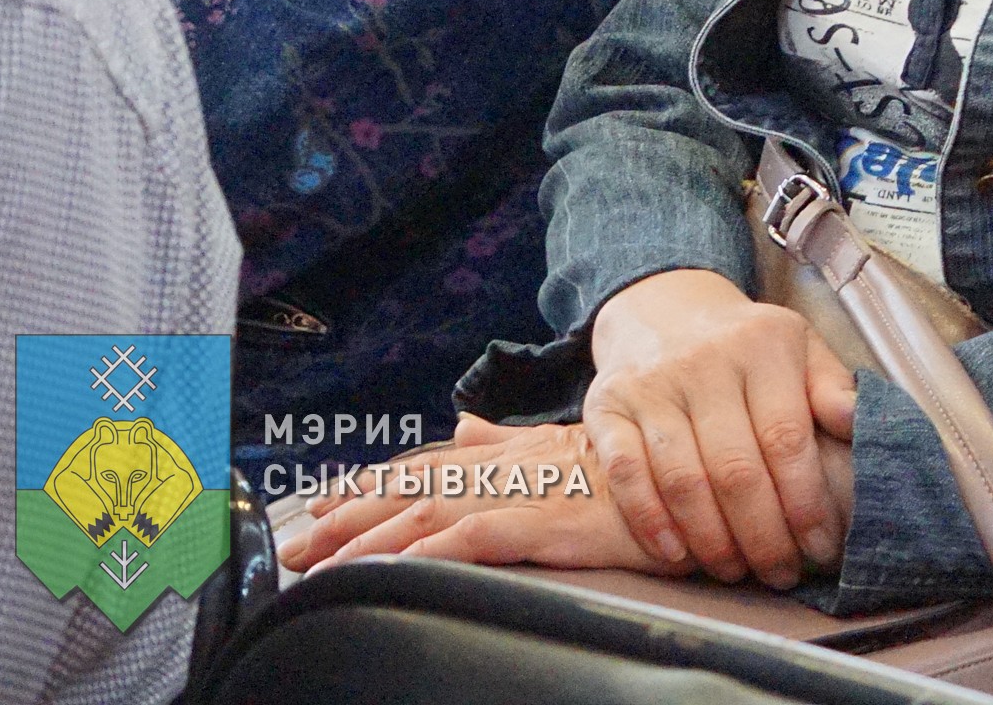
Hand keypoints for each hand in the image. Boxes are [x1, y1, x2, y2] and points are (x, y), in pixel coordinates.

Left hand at [275, 416, 658, 573]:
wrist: (697, 472)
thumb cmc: (636, 469)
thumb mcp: (566, 445)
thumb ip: (509, 439)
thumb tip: (461, 426)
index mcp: (512, 452)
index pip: (426, 467)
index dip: (369, 486)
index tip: (321, 507)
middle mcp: (509, 467)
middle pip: (413, 490)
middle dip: (347, 520)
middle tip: (295, 546)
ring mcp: (527, 493)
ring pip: (430, 512)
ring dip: (370, 539)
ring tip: (322, 565)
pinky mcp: (549, 524)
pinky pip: (478, 537)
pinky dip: (432, 550)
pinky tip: (398, 566)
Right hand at [584, 267, 859, 588]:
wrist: (663, 309)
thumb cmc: (746, 346)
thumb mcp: (800, 348)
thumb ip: (831, 389)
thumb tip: (861, 423)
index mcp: (763, 346)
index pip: (786, 438)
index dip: (804, 502)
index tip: (821, 546)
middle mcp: (704, 362)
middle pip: (735, 469)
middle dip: (762, 535)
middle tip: (779, 572)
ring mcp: (650, 384)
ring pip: (683, 479)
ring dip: (712, 539)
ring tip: (735, 571)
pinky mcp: (605, 405)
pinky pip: (626, 474)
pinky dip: (650, 522)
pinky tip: (677, 554)